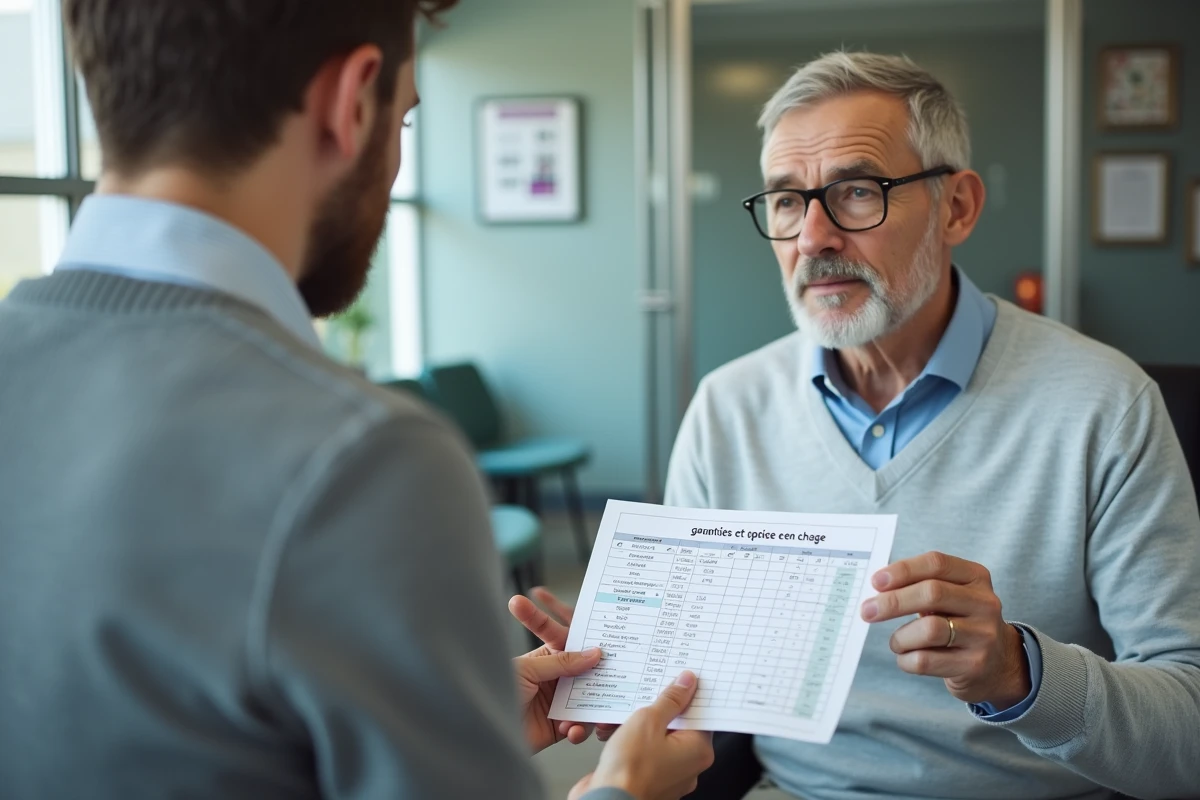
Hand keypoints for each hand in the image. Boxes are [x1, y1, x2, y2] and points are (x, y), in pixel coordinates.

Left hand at [509, 587, 618, 742]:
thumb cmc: (496, 691)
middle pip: (585, 676)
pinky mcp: (558, 727)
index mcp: (545, 658)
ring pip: (587, 701)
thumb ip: (562, 662)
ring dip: (590, 709)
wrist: (483, 731)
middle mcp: (553, 679)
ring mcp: (557, 703)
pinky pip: (579, 726)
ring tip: (589, 716)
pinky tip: (571, 731)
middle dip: (598, 679)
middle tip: (612, 681)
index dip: (589, 645)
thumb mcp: (529, 669)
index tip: (607, 645)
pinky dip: (579, 729)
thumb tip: (592, 653)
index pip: (570, 646)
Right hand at [570, 672, 713, 799]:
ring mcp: (668, 776)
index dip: (687, 694)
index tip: (677, 679)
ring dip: (636, 725)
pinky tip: (612, 734)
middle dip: (655, 709)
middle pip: (677, 724)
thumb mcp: (648, 721)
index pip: (700, 713)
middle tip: (642, 698)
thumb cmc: (629, 772)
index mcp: (698, 750)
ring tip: (619, 720)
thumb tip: (686, 684)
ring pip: (656, 738)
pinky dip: (628, 741)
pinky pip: (642, 753)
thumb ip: (669, 700)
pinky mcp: (647, 780)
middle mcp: (688, 766)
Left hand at [861, 551, 1029, 707]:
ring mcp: (983, 635)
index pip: (936, 563)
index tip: (876, 581)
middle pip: (932, 593)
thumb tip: (877, 586)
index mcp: (976, 577)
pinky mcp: (974, 665)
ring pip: (929, 630)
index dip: (903, 570)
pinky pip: (927, 661)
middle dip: (893, 601)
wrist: (998, 664)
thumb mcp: (951, 596)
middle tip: (867, 611)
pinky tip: (907, 658)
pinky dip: (906, 659)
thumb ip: (921, 586)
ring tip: (896, 642)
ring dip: (900, 637)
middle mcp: (985, 603)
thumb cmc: (960, 622)